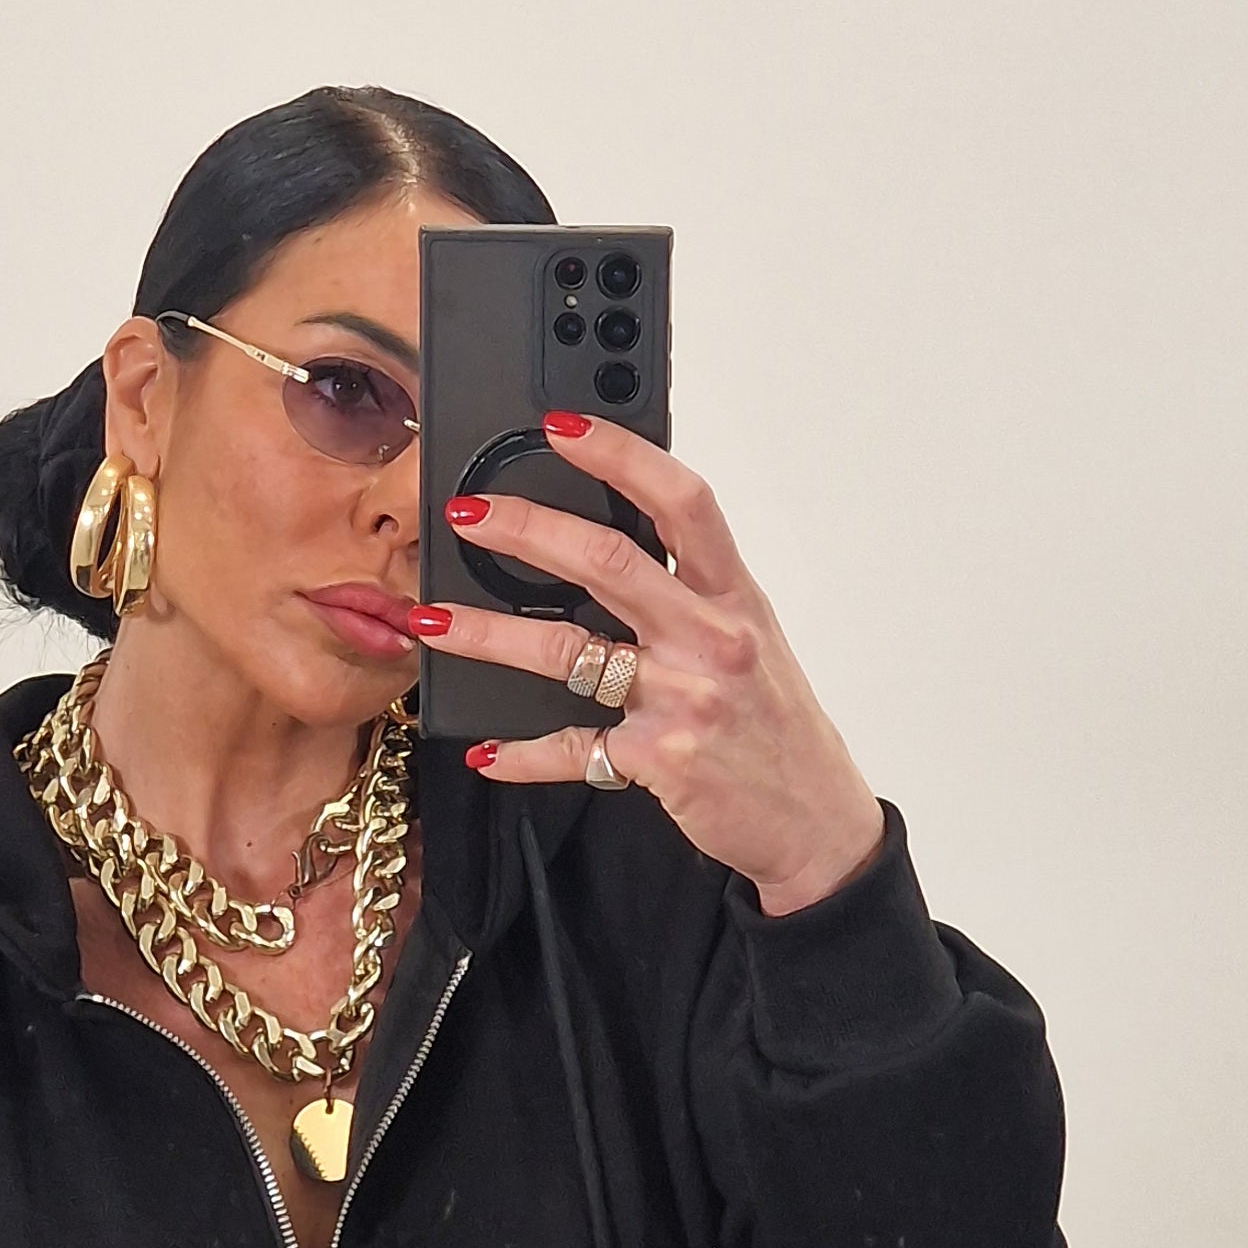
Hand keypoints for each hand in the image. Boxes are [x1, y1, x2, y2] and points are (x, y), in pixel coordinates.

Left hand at [413, 416, 888, 915]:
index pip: (683, 501)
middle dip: (526, 531)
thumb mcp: (751, 641)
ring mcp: (685, 698)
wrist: (816, 820)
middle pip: (609, 561)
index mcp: (735, 596)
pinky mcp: (660, 761)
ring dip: (486, 634)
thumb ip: (691, 594)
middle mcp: (712, 638)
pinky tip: (486, 750)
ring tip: (431, 621)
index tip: (561, 426)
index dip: (621, 455)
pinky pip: (573, 748)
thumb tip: (610, 544)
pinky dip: (522, 754)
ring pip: (567, 651)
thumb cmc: (775, 726)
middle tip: (466, 515)